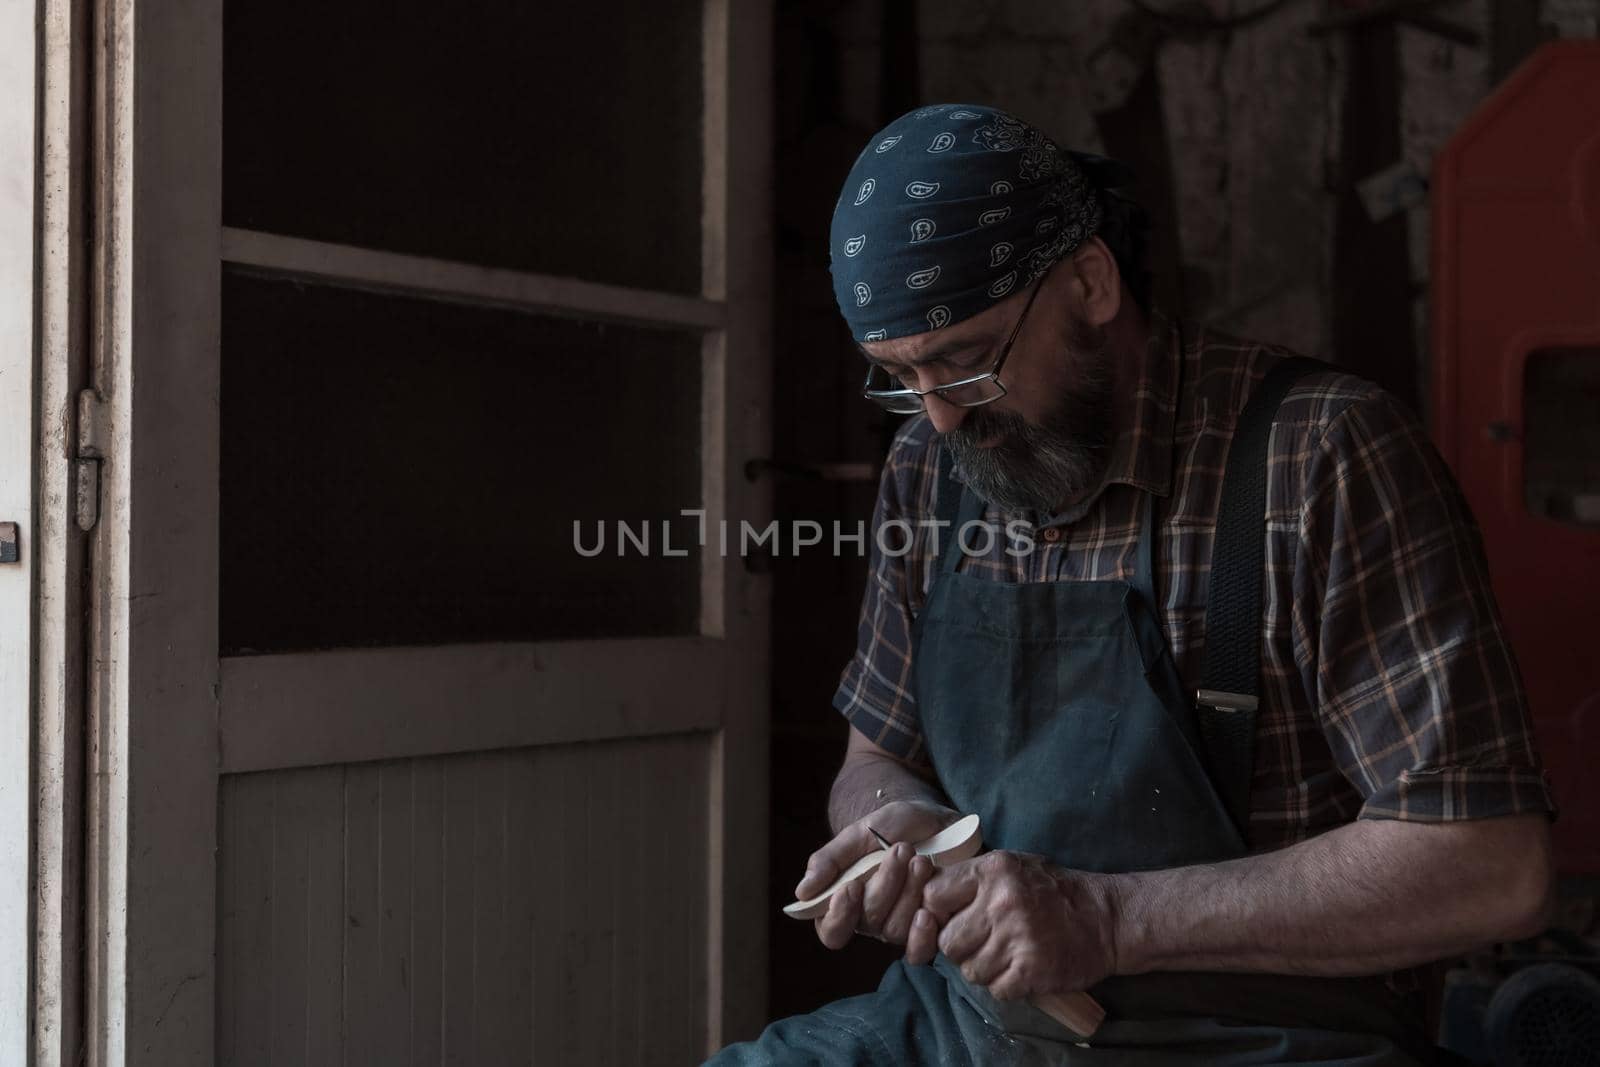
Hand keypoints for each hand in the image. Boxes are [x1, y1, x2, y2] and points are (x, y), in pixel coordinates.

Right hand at [795, 799, 960, 949]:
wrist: (935, 821)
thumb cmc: (893, 827)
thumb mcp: (859, 833)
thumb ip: (830, 860)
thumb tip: (802, 892)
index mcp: (847, 900)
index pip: (832, 930)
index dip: (838, 916)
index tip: (851, 886)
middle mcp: (872, 919)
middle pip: (869, 922)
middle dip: (885, 883)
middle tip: (902, 848)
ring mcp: (901, 926)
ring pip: (895, 930)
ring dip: (909, 893)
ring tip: (921, 861)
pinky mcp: (929, 930)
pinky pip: (921, 950)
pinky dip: (923, 935)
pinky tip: (928, 912)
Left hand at [907, 851, 1118, 1000]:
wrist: (1106, 918)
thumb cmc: (1053, 891)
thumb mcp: (1011, 867)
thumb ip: (970, 879)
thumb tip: (923, 899)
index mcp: (992, 870)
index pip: (932, 897)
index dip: (937, 913)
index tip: (953, 919)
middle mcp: (1002, 901)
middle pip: (948, 942)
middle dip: (962, 947)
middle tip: (986, 941)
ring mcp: (1017, 936)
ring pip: (970, 970)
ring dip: (985, 969)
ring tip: (1010, 953)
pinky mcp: (1031, 969)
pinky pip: (995, 989)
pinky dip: (1007, 985)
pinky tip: (1023, 969)